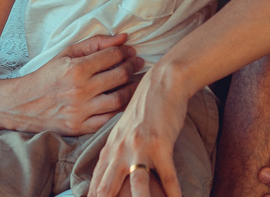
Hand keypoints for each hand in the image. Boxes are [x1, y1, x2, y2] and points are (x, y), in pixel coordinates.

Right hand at [0, 33, 143, 135]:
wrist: (23, 104)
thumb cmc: (47, 75)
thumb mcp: (66, 53)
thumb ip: (95, 44)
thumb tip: (123, 38)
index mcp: (75, 69)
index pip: (111, 56)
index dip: (125, 51)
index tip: (131, 51)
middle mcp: (79, 90)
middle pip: (119, 76)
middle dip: (132, 67)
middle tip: (137, 63)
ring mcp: (81, 111)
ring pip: (119, 100)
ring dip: (132, 88)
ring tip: (135, 81)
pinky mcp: (80, 128)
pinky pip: (109, 120)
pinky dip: (120, 110)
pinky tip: (124, 100)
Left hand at [88, 70, 188, 196]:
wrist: (162, 83)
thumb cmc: (145, 108)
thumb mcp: (123, 130)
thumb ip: (115, 153)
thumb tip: (109, 176)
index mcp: (110, 149)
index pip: (97, 184)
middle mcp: (120, 150)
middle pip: (107, 189)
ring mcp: (139, 148)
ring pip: (136, 187)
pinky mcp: (161, 145)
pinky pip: (167, 177)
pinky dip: (172, 194)